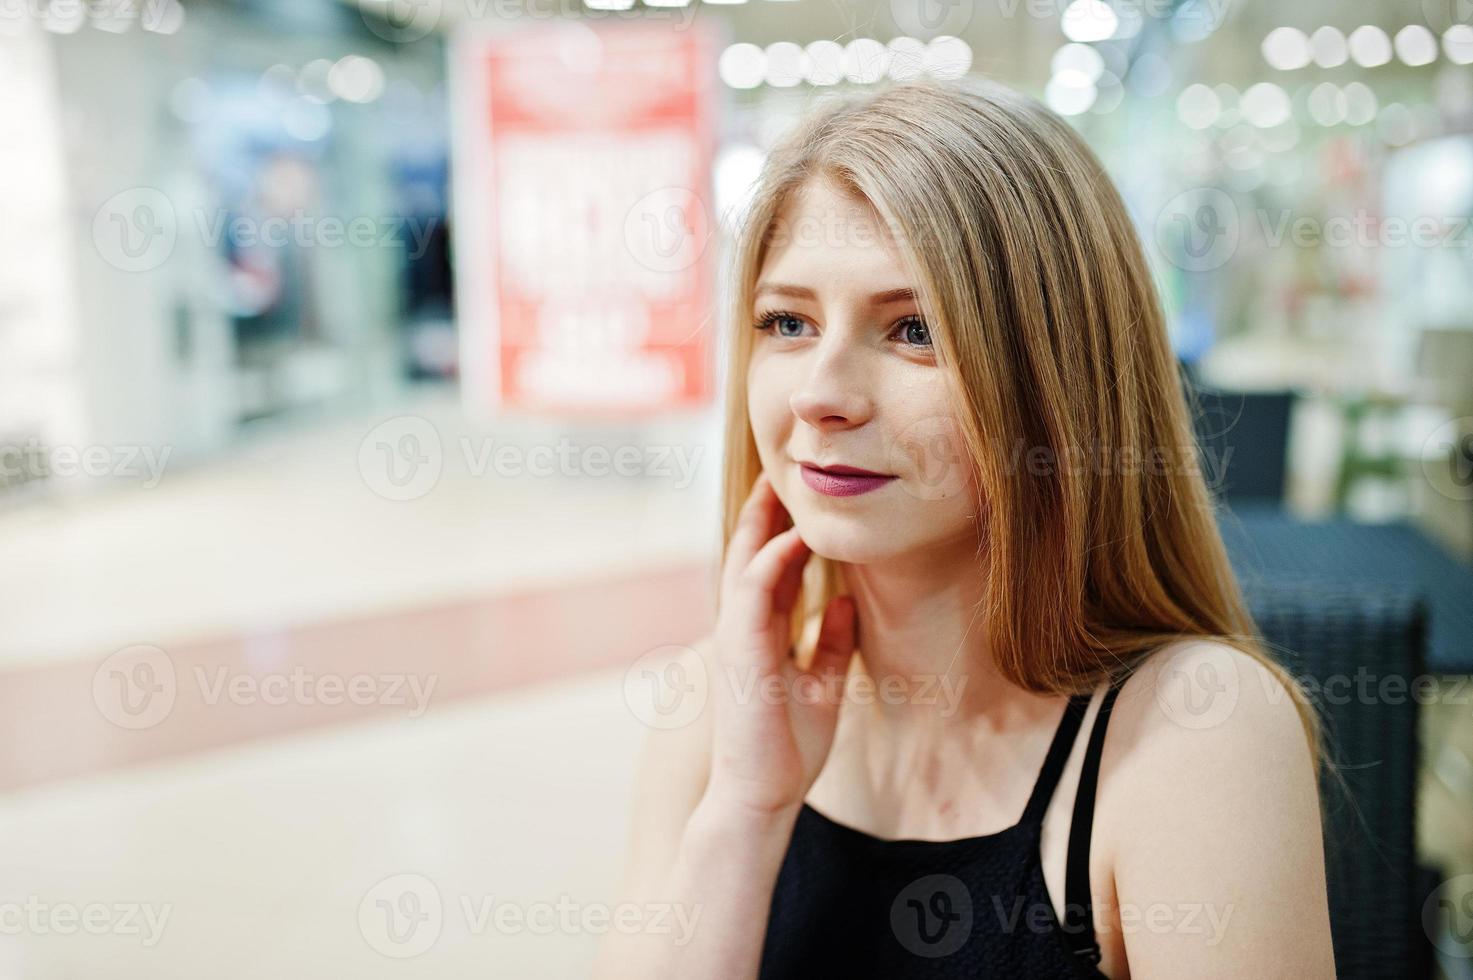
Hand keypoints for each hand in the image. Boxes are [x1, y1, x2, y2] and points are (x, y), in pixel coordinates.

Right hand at [704, 471, 858, 816]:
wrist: (762, 796)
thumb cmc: (787, 748)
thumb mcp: (822, 685)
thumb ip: (829, 642)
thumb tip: (844, 601)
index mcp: (760, 637)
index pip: (766, 571)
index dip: (779, 532)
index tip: (797, 499)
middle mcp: (743, 631)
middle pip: (748, 557)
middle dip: (762, 514)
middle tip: (780, 471)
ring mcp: (736, 640)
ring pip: (743, 566)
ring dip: (760, 525)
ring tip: (779, 486)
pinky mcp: (739, 655)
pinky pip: (750, 596)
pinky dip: (769, 565)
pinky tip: (793, 541)